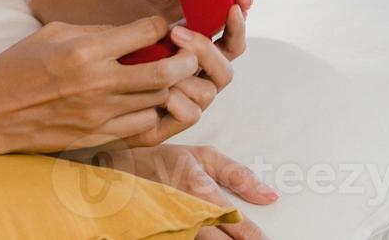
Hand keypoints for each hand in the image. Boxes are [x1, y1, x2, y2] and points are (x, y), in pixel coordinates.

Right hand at [0, 15, 212, 153]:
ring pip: (158, 101)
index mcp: (84, 50)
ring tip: (169, 77)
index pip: (144, 33)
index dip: (163, 25)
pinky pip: (141, 126)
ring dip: (169, 87)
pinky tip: (143, 102)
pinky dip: (150, 112)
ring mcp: (98, 114)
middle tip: (189, 53)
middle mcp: (97, 83)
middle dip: (185, 60)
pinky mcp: (96, 136)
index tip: (166, 25)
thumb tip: (131, 32)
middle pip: (164, 72)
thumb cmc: (17, 65)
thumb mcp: (53, 32)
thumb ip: (95, 32)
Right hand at [80, 144, 277, 239]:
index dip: (254, 236)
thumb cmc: (165, 162)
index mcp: (199, 190)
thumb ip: (238, 175)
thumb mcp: (203, 157)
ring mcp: (172, 228)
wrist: (118, 170)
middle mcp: (185, 213)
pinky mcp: (161, 236)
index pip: (236, 221)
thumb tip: (271, 196)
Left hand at [113, 11, 242, 146]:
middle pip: (225, 70)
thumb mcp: (129, 2)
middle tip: (176, 34)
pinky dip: (178, 100)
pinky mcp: (165, 125)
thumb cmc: (102, 39)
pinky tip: (156, 87)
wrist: (76, 87)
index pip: (231, 41)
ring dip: (189, 72)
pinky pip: (191, 114)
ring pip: (209, 91)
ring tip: (159, 58)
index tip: (233, 8)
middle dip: (205, 49)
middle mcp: (192, 80)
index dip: (237, 26)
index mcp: (193, 52)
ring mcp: (181, 103)